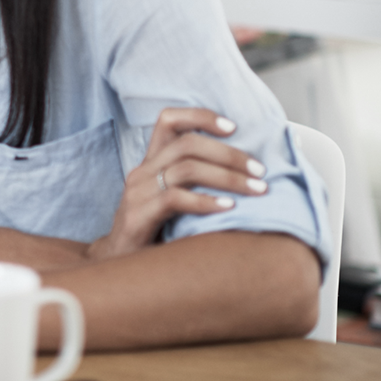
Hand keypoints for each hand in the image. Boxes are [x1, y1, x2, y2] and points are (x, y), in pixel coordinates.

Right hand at [87, 108, 265, 260]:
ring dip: (228, 177)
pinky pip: (175, 199)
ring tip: (256, 189)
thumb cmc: (156, 231)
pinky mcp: (138, 215)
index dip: (201, 116)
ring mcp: (138, 192)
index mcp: (151, 162)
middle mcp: (142, 171)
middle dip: (230, 154)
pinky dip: (206, 201)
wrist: (119, 264)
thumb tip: (248, 173)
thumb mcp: (174, 200)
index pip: (169, 120)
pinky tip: (229, 207)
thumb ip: (197, 182)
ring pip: (186, 168)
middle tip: (260, 170)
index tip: (234, 127)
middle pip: (188, 143)